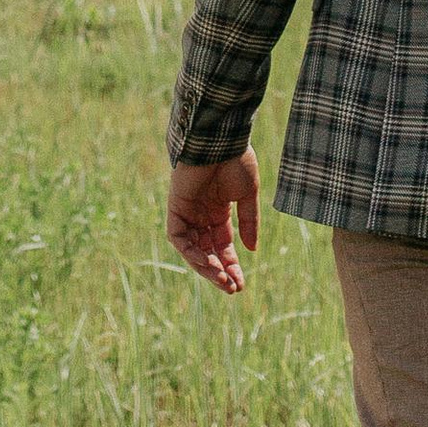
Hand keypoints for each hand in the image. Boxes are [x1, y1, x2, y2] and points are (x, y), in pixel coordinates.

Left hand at [168, 154, 259, 294]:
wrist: (220, 138)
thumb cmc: (236, 160)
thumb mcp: (248, 195)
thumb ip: (248, 222)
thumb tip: (251, 250)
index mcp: (219, 211)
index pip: (223, 246)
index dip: (231, 265)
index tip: (241, 284)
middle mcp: (202, 214)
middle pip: (207, 251)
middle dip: (219, 271)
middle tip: (232, 288)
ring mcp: (188, 211)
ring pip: (192, 248)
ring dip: (205, 267)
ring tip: (221, 280)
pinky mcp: (175, 206)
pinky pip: (178, 236)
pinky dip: (190, 251)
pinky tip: (206, 262)